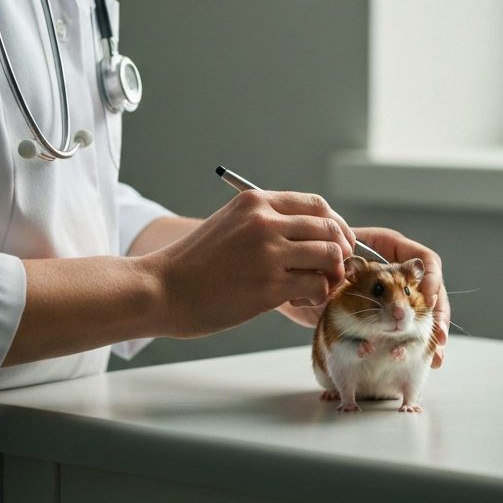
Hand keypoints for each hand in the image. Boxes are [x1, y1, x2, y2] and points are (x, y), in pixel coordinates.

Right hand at [151, 190, 354, 338]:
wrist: (162, 288)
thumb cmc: (195, 263)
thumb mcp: (230, 224)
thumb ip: (266, 222)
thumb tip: (311, 235)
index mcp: (256, 202)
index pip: (316, 205)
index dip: (335, 225)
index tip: (338, 241)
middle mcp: (265, 221)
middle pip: (329, 228)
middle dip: (341, 250)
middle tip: (334, 269)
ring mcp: (268, 252)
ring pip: (330, 255)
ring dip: (330, 274)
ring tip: (315, 286)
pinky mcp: (269, 286)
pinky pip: (317, 286)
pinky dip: (318, 295)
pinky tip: (299, 300)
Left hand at [277, 227, 449, 368]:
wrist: (294, 283)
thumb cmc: (311, 263)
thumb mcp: (327, 261)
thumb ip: (341, 261)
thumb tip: (353, 267)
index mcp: (388, 248)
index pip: (424, 259)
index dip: (430, 277)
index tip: (425, 297)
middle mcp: (396, 270)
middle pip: (431, 288)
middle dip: (437, 313)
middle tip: (437, 334)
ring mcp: (393, 294)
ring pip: (424, 312)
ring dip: (432, 332)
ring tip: (436, 353)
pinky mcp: (386, 317)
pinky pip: (410, 330)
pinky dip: (419, 345)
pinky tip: (428, 360)